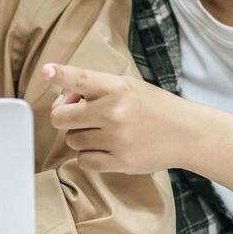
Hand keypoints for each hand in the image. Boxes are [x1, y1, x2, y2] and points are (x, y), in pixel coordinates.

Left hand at [40, 63, 188, 174]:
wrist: (186, 133)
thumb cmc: (152, 107)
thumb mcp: (128, 87)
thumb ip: (95, 89)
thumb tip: (62, 99)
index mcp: (117, 88)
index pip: (81, 78)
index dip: (61, 74)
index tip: (46, 71)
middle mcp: (115, 112)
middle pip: (61, 117)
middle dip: (65, 117)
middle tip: (80, 116)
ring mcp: (117, 139)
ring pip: (71, 140)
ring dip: (80, 136)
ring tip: (103, 132)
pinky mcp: (119, 162)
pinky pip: (83, 160)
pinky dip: (89, 156)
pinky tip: (107, 148)